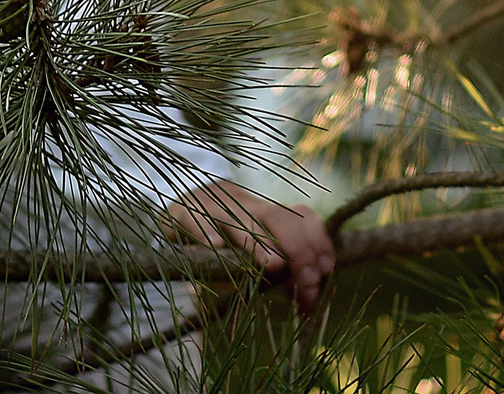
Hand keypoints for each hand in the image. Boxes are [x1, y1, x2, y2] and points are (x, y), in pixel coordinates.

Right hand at [164, 180, 337, 313]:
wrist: (176, 210)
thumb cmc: (220, 238)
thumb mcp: (251, 251)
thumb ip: (278, 271)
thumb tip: (308, 297)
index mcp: (265, 213)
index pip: (301, 215)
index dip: (318, 240)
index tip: (327, 271)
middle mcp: (243, 206)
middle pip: (278, 216)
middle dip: (298, 248)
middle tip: (308, 282)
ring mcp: (213, 206)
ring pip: (239, 219)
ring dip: (258, 242)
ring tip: (274, 266)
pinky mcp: (182, 213)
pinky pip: (196, 219)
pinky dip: (206, 231)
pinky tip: (216, 248)